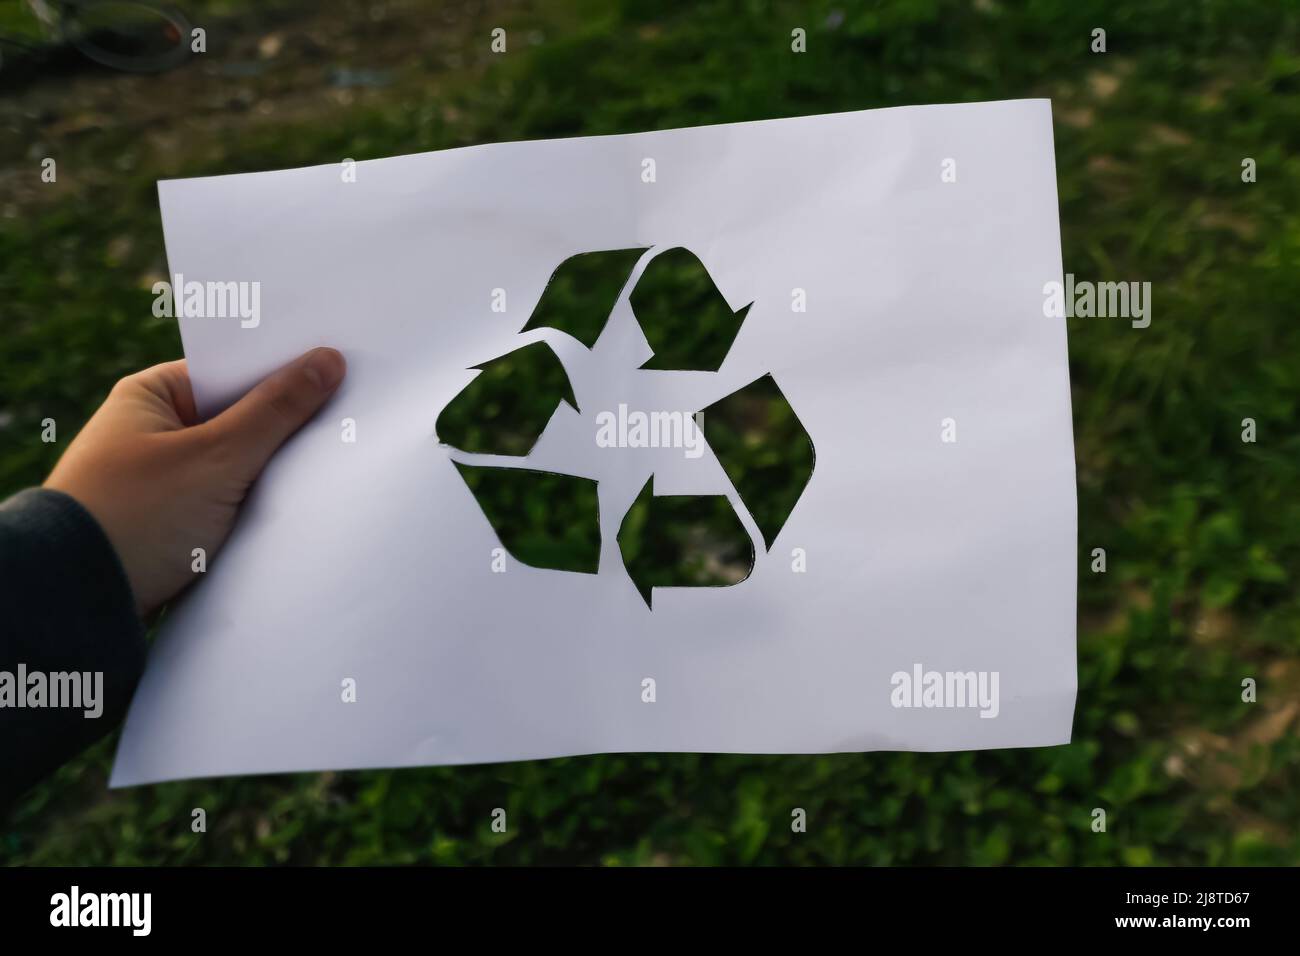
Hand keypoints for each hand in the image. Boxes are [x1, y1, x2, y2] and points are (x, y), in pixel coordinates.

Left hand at [45, 348, 345, 614]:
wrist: (79, 601)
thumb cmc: (137, 515)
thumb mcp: (218, 456)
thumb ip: (277, 409)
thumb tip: (328, 360)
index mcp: (148, 396)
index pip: (231, 369)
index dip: (281, 369)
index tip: (336, 369)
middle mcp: (151, 432)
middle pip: (238, 415)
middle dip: (284, 422)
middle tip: (344, 415)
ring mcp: (162, 480)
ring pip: (237, 462)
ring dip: (272, 468)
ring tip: (327, 461)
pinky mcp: (172, 523)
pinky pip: (228, 501)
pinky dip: (256, 503)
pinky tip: (293, 504)